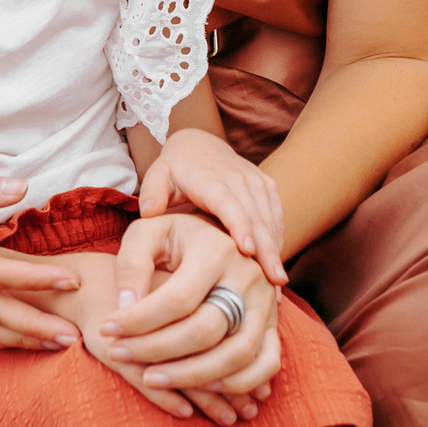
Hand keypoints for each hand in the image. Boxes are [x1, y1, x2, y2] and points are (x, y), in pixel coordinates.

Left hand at [96, 214, 282, 421]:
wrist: (217, 234)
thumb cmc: (174, 237)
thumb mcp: (147, 233)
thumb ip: (132, 264)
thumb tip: (125, 308)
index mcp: (217, 249)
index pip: (176, 299)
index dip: (137, 321)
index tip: (105, 329)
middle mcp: (249, 275)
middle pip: (205, 330)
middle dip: (155, 351)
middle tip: (119, 355)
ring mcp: (268, 302)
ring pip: (237, 354)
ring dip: (190, 377)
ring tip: (150, 378)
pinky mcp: (276, 323)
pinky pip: (268, 363)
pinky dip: (237, 383)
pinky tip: (200, 386)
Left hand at [136, 127, 288, 284]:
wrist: (200, 144)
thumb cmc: (175, 169)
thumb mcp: (158, 174)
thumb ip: (152, 192)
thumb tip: (149, 211)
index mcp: (210, 179)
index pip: (228, 203)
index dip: (239, 226)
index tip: (248, 251)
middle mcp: (238, 179)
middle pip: (255, 217)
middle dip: (266, 249)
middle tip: (274, 281)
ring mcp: (256, 182)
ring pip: (269, 219)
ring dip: (275, 249)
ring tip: (278, 282)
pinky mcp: (268, 187)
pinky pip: (276, 216)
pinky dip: (278, 240)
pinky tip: (276, 266)